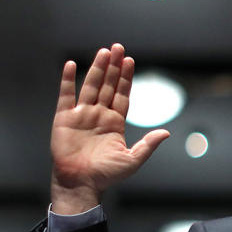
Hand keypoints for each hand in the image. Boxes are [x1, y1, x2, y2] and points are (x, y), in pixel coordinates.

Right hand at [50, 43, 169, 213]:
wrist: (81, 184)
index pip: (122, 95)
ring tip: (104, 52)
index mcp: (115, 122)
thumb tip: (166, 133)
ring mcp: (82, 115)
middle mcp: (99, 115)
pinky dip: (68, 80)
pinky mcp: (64, 118)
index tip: (130, 61)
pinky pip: (66, 95)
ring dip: (97, 68)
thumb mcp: (132, 160)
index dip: (125, 78)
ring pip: (91, 86)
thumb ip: (148, 145)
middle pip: (108, 86)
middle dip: (113, 67)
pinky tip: (72, 65)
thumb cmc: (107, 175)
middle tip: (118, 48)